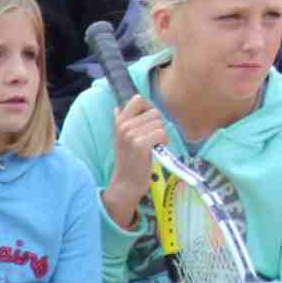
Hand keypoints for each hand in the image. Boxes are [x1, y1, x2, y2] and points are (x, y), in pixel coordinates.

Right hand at [105, 95, 167, 225]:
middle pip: (155, 112)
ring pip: (160, 123)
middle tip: (150, 140)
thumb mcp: (121, 139)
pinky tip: (156, 150)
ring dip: (161, 135)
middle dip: (157, 125)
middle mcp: (123, 126)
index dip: (149, 108)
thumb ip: (121, 121)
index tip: (148, 123)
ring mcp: (131, 135)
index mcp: (119, 121)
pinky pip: (162, 133)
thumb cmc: (129, 159)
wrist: (126, 183)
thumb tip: (117, 107)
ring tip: (152, 146)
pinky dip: (164, 142)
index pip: (138, 99)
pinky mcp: (140, 145)